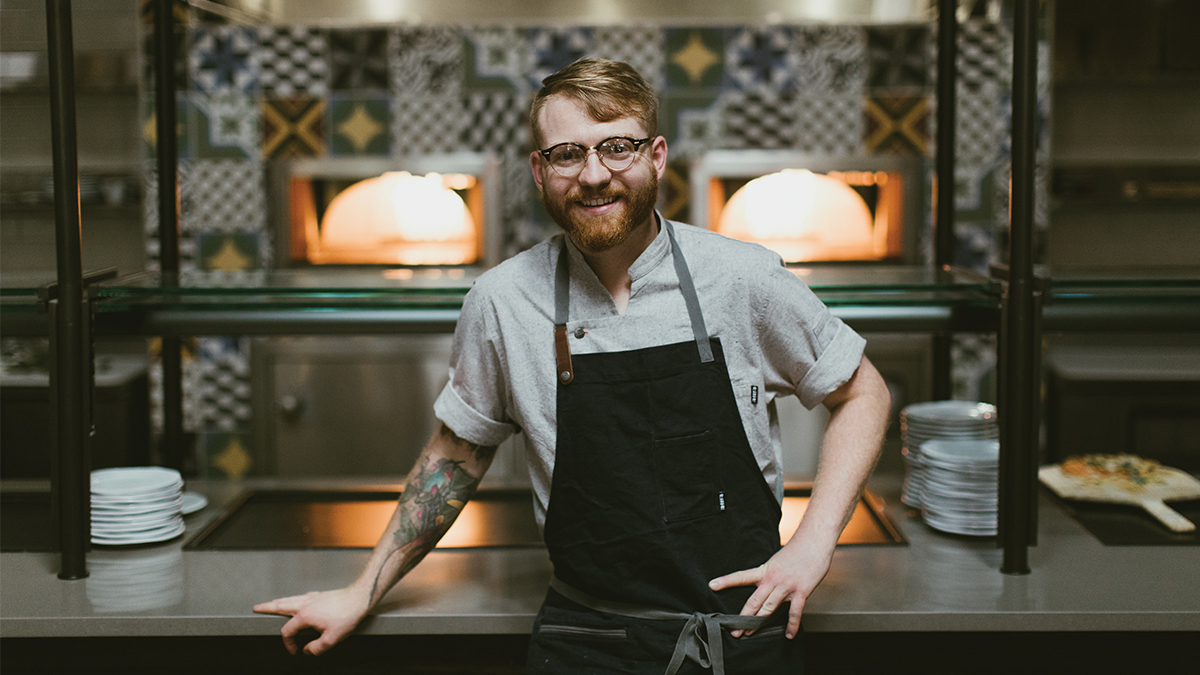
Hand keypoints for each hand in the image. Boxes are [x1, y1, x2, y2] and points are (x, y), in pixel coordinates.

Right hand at [252, 587, 368, 655]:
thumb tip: (307, 650)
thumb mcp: (332, 639)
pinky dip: (294, 598)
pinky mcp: (320, 594)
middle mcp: (305, 604)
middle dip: (267, 608)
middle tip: (257, 608)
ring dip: (279, 602)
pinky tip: (296, 599)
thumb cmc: (347, 615)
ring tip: (271, 603)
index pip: (287, 631)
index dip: (288, 644)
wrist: (360, 598)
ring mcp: (312, 597)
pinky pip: (301, 596)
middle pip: (281, 606)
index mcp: (304, 615)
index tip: (295, 651)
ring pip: (290, 599)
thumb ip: (316, 648)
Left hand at [707, 541, 832, 639]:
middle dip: (743, 617)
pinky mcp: (801, 591)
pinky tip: (788, 635)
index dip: (726, 581)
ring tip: (750, 633)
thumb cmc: (797, 550)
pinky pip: (794, 612)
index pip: (741, 576)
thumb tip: (765, 586)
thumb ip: (770, 574)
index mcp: (765, 570)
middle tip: (734, 630)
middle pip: (754, 601)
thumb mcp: (777, 560)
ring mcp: (786, 586)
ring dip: (759, 622)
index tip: (712, 585)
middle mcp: (773, 579)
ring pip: (769, 608)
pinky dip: (791, 625)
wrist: (814, 541)